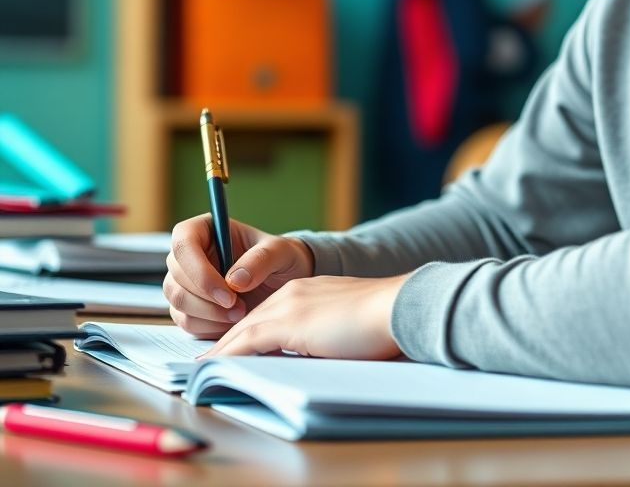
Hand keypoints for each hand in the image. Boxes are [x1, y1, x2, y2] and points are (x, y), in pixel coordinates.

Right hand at [164, 215, 313, 338]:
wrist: (285, 283)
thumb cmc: (282, 258)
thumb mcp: (281, 252)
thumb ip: (261, 259)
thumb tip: (234, 279)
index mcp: (206, 229)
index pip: (183, 242)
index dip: (199, 270)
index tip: (228, 292)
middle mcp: (190, 254)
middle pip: (175, 278)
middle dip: (208, 299)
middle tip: (240, 308)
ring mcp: (185, 282)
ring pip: (178, 302)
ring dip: (209, 315)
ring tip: (241, 313)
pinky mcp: (188, 307)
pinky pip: (186, 321)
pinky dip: (209, 326)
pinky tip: (232, 321)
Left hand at [199, 274, 410, 359]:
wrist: (395, 306)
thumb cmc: (380, 319)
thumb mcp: (343, 323)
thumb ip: (322, 331)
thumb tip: (312, 352)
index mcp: (308, 290)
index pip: (267, 314)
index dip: (247, 332)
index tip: (232, 348)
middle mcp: (294, 292)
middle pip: (249, 320)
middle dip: (227, 341)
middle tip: (208, 361)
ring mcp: (291, 305)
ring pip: (244, 330)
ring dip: (222, 350)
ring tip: (205, 368)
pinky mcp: (291, 322)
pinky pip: (249, 341)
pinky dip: (229, 355)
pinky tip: (216, 367)